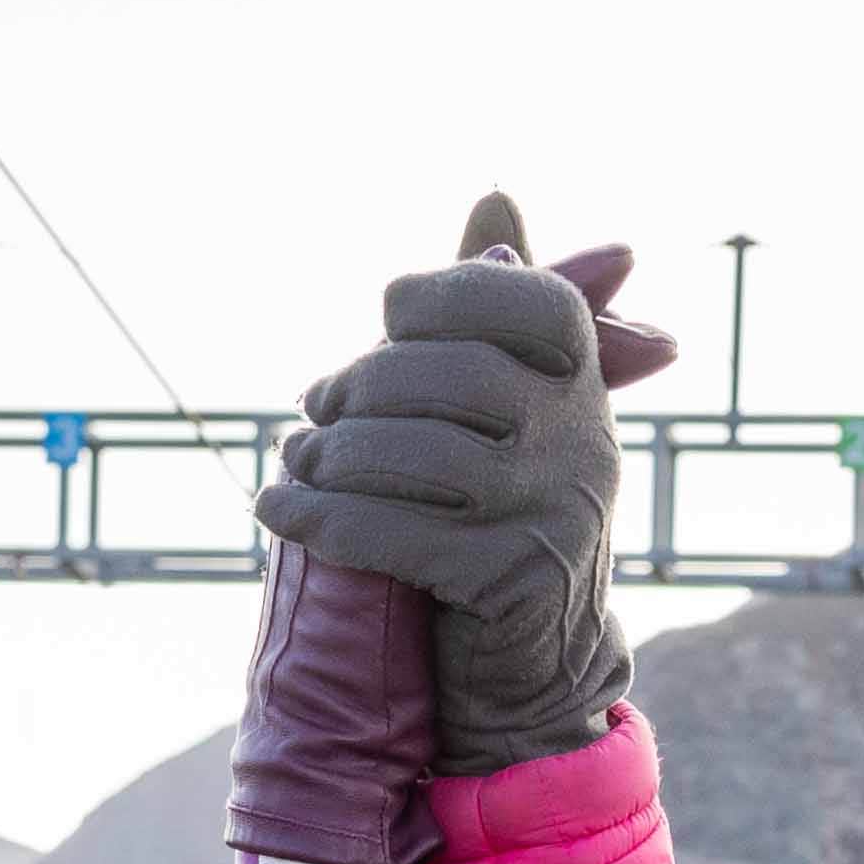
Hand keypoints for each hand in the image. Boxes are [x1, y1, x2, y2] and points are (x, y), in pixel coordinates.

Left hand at [224, 199, 676, 863]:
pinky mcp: (511, 582)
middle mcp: (585, 437)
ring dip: (330, 458)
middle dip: (361, 387)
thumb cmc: (498, 516)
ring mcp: (554, 511)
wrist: (527, 666)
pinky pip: (398, 536)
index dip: (439, 296)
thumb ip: (494, 307)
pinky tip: (278, 515)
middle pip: (448, 373)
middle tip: (311, 412)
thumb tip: (494, 197)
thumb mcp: (507, 405)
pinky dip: (324, 523)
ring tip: (291, 468)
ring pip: (416, 454)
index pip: (518, 297)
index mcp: (581, 379)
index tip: (387, 315)